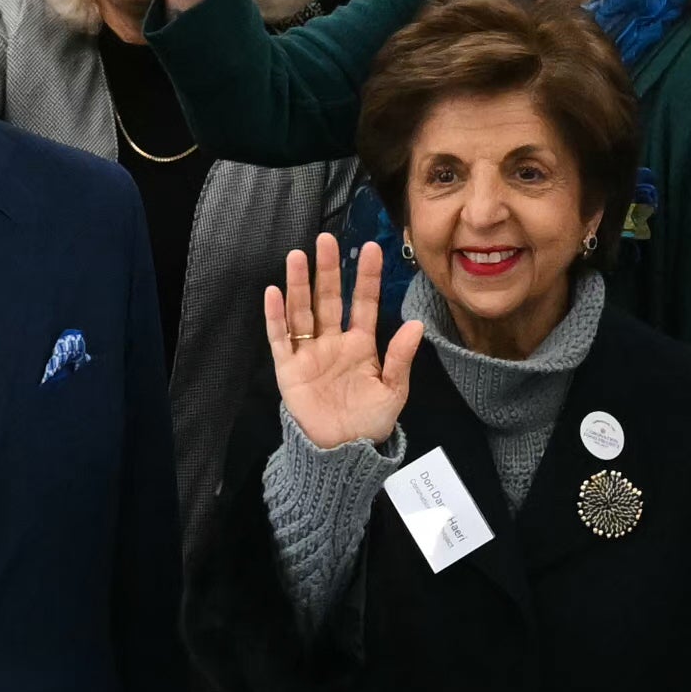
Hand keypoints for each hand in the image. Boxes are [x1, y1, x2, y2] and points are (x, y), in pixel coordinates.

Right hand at [260, 235, 424, 453]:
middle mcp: (333, 342)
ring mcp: (309, 353)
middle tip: (326, 240)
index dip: (367, 277)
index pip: (364, 303)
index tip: (372, 247)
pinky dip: (276, 316)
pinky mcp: (289, 369)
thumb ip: (400, 357)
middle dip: (328, 270)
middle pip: (329, 299)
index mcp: (361, 344)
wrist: (342, 452)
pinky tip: (274, 292)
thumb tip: (416, 324)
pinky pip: (280, 338)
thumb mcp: (393, 390)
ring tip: (297, 256)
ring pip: (303, 311)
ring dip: (299, 284)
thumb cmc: (369, 422)